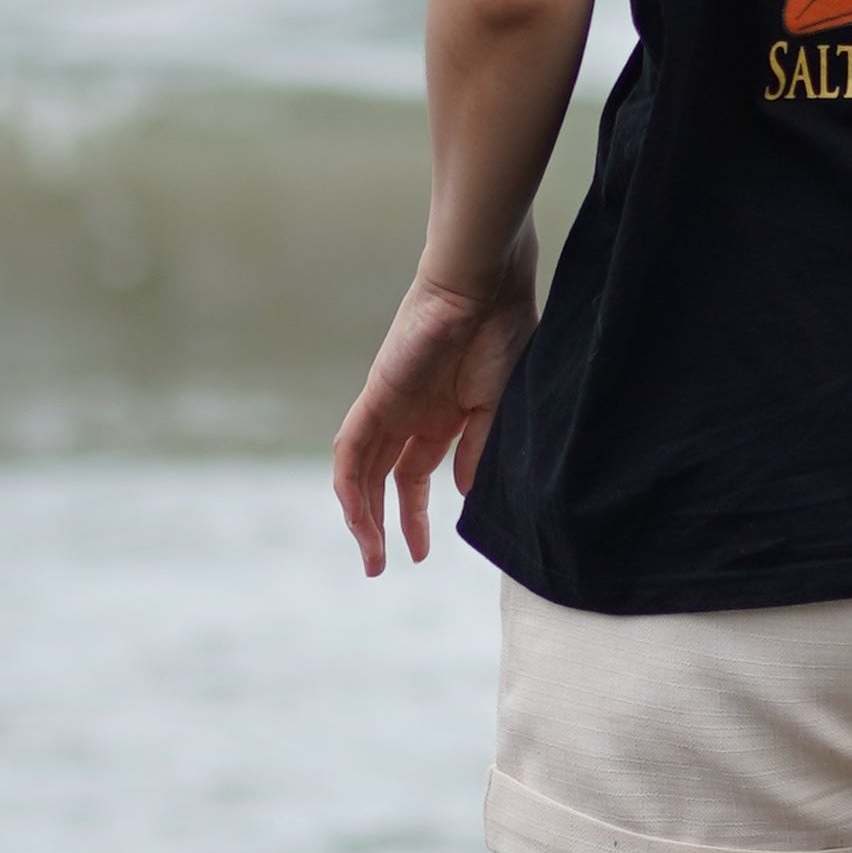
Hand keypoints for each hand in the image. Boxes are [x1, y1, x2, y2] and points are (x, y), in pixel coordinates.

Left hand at [331, 246, 536, 575]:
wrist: (485, 287)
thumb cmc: (503, 333)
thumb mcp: (499, 405)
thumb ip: (479, 449)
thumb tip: (466, 492)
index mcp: (443, 415)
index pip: (417, 474)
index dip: (415, 515)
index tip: (423, 553)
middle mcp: (411, 414)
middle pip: (386, 478)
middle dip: (385, 523)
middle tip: (386, 565)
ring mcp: (390, 405)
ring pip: (361, 471)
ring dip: (363, 516)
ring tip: (373, 559)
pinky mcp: (375, 395)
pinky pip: (349, 449)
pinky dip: (348, 485)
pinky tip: (357, 518)